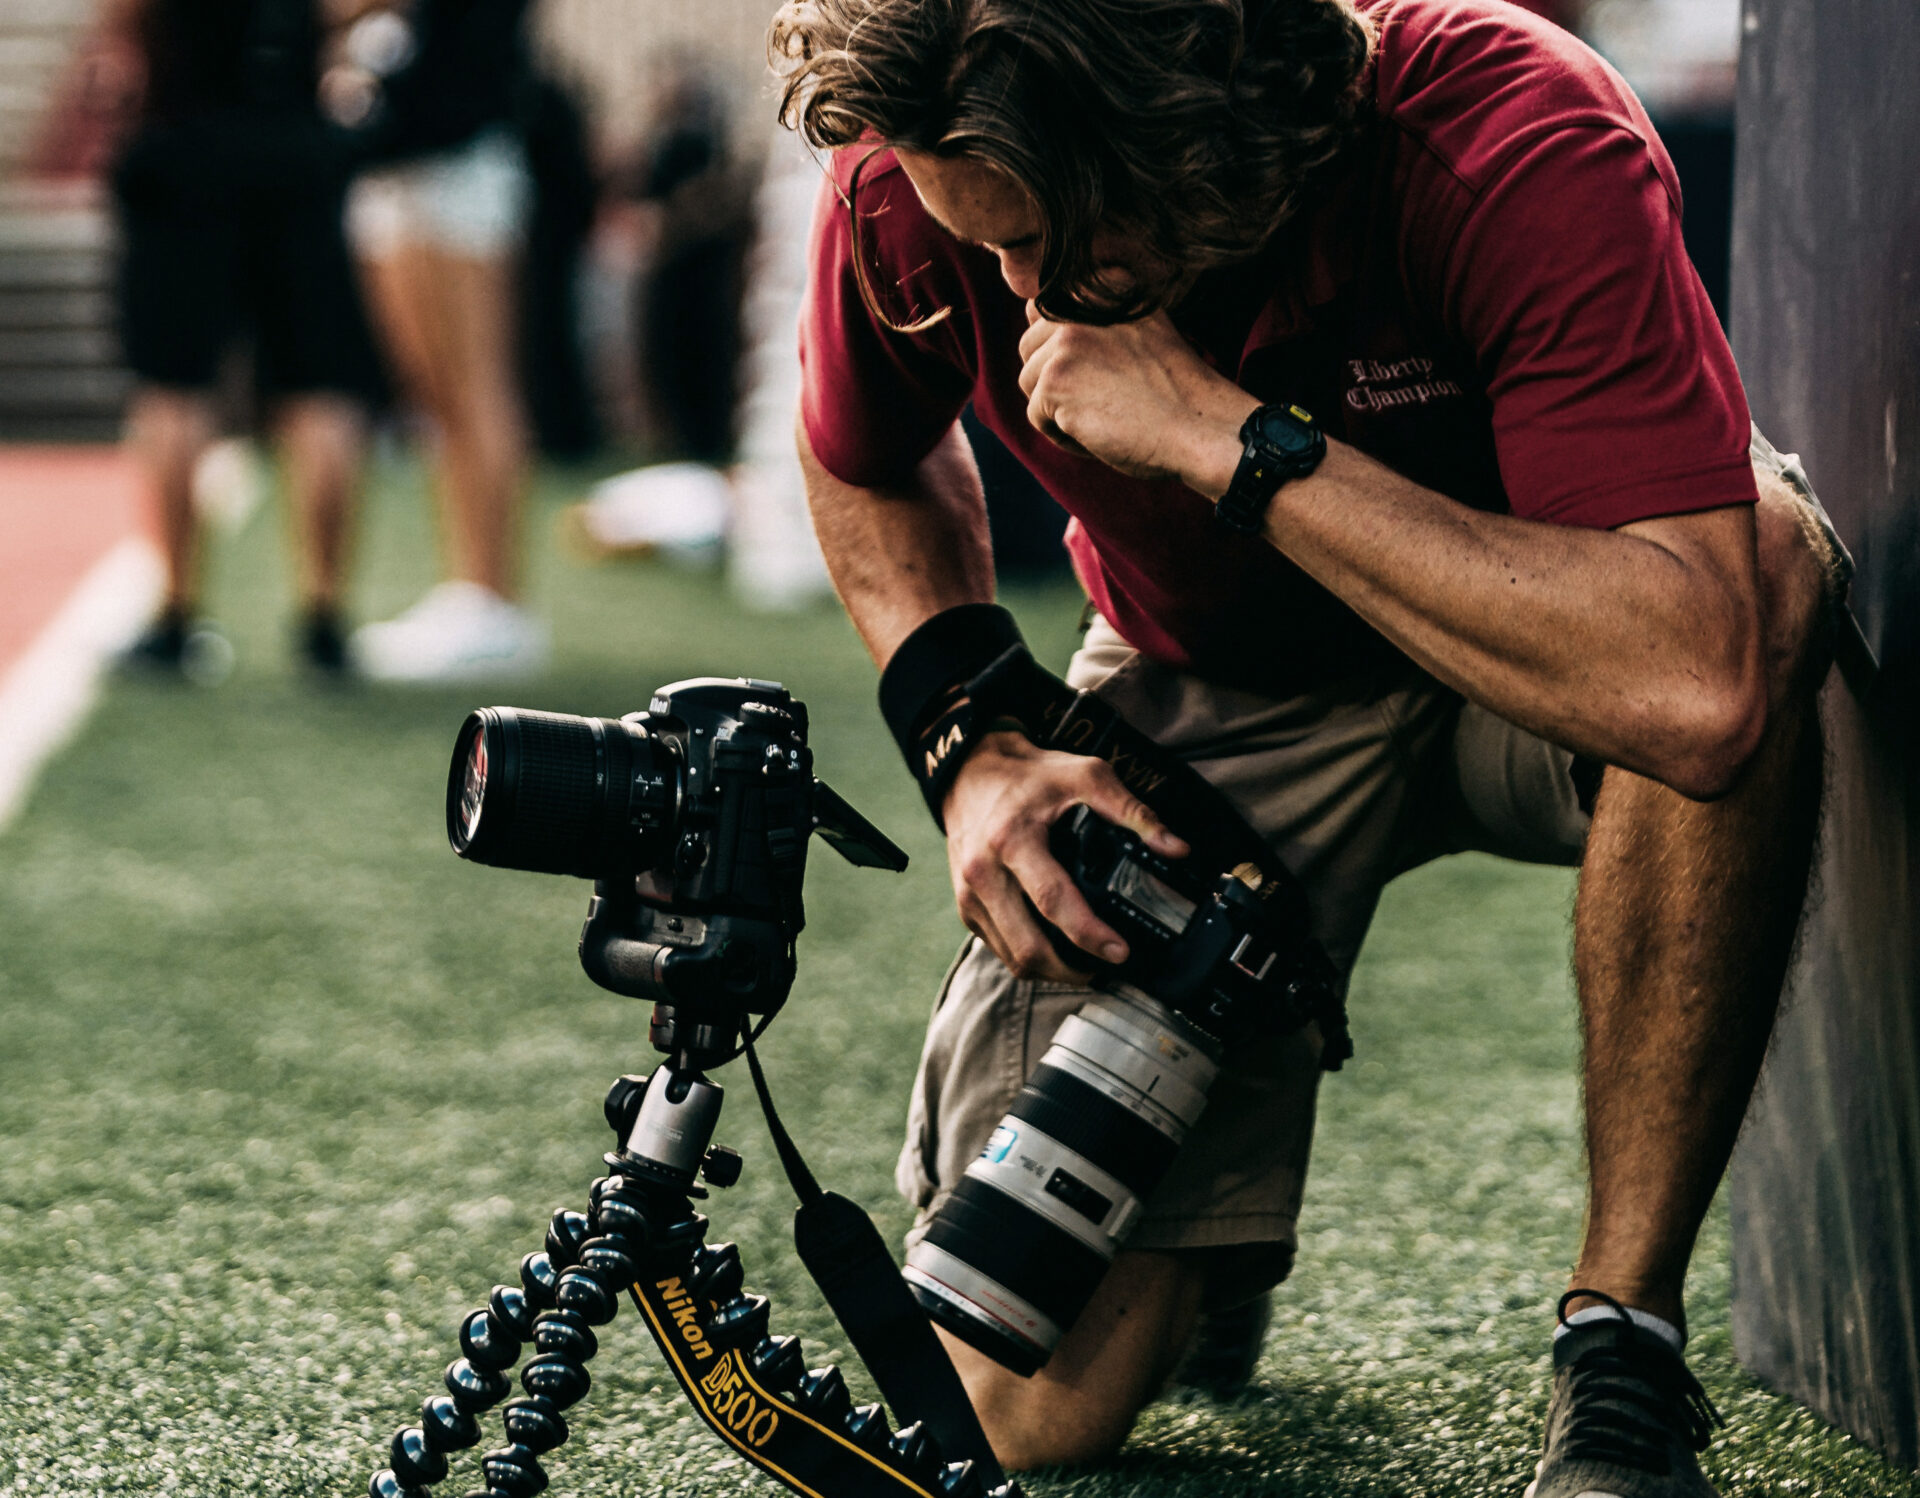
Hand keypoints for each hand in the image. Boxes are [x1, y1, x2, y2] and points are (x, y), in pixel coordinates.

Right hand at [943, 731, 1188, 983]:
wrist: (971, 773)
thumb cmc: (1029, 776)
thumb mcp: (1085, 776)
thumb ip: (1132, 810)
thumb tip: (1175, 847)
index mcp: (1013, 839)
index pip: (1052, 900)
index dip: (1089, 933)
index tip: (1119, 951)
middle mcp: (984, 872)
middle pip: (1028, 946)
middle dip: (1072, 971)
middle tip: (1107, 968)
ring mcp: (969, 894)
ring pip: (1012, 958)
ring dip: (1052, 972)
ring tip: (1086, 968)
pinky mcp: (966, 906)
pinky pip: (999, 949)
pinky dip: (1029, 959)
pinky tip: (1056, 951)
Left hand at [1017, 303, 1258, 493]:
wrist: (1201, 427)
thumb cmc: (1176, 391)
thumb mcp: (1141, 331)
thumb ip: (1095, 318)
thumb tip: (1035, 314)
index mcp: (1105, 284)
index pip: (1043, 309)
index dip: (1060, 349)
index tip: (1098, 373)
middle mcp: (1082, 302)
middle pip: (1029, 347)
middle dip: (1056, 381)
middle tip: (1105, 400)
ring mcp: (1067, 340)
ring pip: (1029, 382)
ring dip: (1059, 409)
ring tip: (1105, 416)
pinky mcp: (1055, 381)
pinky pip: (1036, 416)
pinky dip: (1063, 436)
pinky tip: (1101, 435)